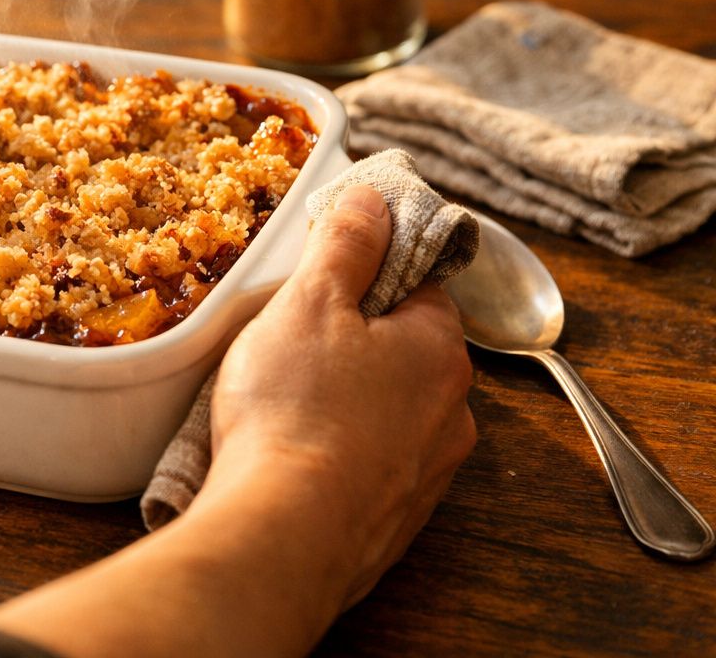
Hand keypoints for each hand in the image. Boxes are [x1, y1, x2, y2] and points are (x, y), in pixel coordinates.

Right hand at [0, 184, 473, 657]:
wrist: (284, 534)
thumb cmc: (296, 408)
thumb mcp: (311, 302)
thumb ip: (346, 244)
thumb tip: (376, 198)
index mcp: (440, 348)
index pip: (417, 284)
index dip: (367, 270)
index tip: (321, 275)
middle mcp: (452, 411)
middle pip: (403, 349)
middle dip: (352, 339)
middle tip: (287, 337)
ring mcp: (427, 472)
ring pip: (387, 410)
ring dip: (346, 399)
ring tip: (280, 400)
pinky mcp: (395, 519)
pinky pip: (368, 464)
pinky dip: (336, 452)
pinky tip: (291, 452)